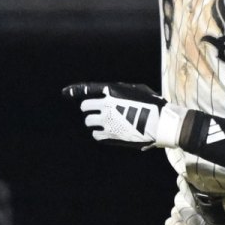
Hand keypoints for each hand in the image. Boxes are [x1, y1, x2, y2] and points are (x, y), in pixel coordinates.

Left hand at [62, 82, 182, 148]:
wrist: (160, 124)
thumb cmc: (153, 104)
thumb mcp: (137, 90)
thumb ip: (121, 91)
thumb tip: (112, 95)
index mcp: (112, 91)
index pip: (87, 89)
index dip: (74, 90)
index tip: (64, 92)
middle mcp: (106, 105)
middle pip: (85, 107)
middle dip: (88, 109)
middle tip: (95, 112)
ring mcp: (107, 121)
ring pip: (89, 121)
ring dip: (94, 122)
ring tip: (105, 123)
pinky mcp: (110, 135)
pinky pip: (96, 135)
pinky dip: (99, 133)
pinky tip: (107, 133)